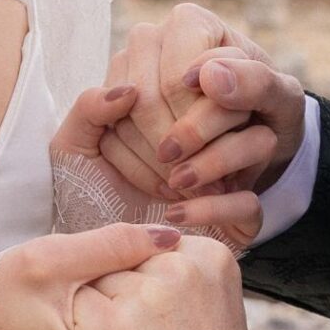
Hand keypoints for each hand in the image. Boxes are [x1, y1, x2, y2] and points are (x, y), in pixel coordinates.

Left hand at [51, 78, 259, 245]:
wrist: (109, 254)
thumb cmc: (88, 191)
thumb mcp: (74, 147)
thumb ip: (88, 109)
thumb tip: (129, 90)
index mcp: (171, 93)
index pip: (182, 75)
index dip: (148, 102)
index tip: (117, 133)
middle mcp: (214, 124)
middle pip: (221, 105)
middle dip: (172, 134)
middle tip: (153, 158)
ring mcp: (236, 167)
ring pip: (255, 142)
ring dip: (203, 164)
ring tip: (168, 184)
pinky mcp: (245, 212)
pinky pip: (249, 200)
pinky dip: (210, 207)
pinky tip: (174, 214)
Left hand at [72, 236, 253, 329]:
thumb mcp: (212, 311)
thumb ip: (185, 270)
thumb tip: (160, 232)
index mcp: (211, 257)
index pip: (159, 252)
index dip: (158, 293)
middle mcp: (179, 266)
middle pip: (129, 266)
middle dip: (131, 302)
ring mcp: (143, 295)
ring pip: (102, 285)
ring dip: (106, 320)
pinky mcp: (106, 324)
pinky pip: (80, 309)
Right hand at [97, 6, 255, 197]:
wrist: (252, 136)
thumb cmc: (269, 111)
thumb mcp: (283, 99)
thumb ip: (256, 82)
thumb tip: (205, 76)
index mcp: (189, 23)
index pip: (176, 81)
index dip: (200, 124)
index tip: (221, 158)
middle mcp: (149, 39)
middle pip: (144, 101)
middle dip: (181, 149)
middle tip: (214, 185)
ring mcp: (122, 72)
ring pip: (123, 124)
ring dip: (163, 167)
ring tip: (201, 188)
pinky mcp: (107, 107)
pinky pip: (111, 144)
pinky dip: (144, 174)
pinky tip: (175, 185)